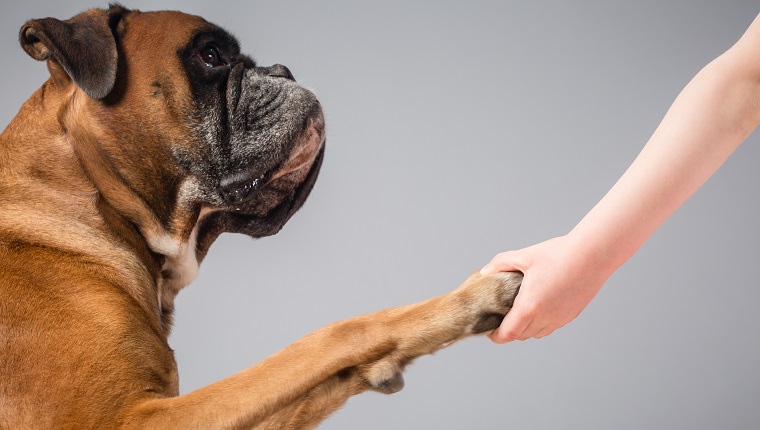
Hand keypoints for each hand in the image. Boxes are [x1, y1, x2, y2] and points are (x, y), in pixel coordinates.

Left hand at [480, 235, 610, 342]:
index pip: (508, 334)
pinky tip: (538, 306)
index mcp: (530, 306)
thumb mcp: (524, 256)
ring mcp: (560, 319)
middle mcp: (546, 317)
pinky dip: (540, 323)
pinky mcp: (571, 315)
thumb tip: (485, 272)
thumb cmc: (559, 254)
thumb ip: (500, 264)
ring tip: (517, 311)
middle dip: (508, 330)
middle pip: (520, 336)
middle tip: (499, 316)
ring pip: (536, 333)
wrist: (594, 255)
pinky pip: (551, 327)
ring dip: (524, 328)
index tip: (488, 328)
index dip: (495, 335)